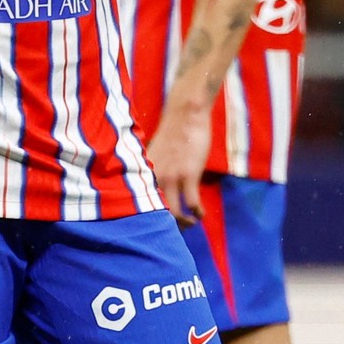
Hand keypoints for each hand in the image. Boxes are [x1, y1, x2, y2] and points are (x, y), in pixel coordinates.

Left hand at [147, 95, 211, 226]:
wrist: (185, 114)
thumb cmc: (173, 133)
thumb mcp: (155, 154)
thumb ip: (155, 172)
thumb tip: (157, 188)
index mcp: (144, 174)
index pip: (142, 205)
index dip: (150, 220)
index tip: (159, 226)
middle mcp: (154, 178)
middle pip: (157, 215)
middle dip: (169, 226)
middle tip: (179, 229)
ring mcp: (171, 177)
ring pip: (175, 214)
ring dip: (185, 223)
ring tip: (191, 223)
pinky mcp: (188, 175)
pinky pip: (192, 204)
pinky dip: (198, 213)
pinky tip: (201, 214)